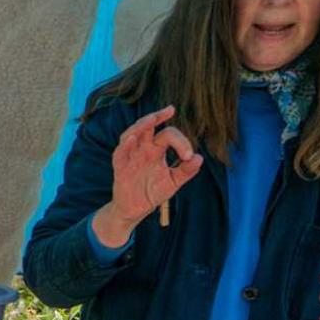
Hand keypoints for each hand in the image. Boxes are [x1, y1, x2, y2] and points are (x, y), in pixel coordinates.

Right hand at [107, 105, 203, 229]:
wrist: (136, 210)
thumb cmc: (153, 192)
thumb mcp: (174, 182)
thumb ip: (186, 171)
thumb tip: (199, 158)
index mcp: (156, 150)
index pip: (168, 135)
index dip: (181, 142)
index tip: (189, 155)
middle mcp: (143, 150)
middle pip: (147, 126)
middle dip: (157, 116)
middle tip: (170, 110)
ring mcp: (130, 157)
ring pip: (131, 134)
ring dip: (141, 126)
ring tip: (152, 119)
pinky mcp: (120, 168)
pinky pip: (120, 154)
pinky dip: (125, 145)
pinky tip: (132, 138)